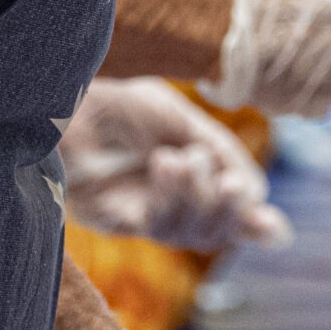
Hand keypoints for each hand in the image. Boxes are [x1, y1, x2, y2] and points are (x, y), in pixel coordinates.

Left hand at [59, 77, 291, 251]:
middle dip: (228, 210)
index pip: (233, 210)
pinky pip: (155, 225)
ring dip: (195, 196)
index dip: (252, 222)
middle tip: (229, 184)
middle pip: (216, 230)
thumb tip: (264, 206)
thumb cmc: (119, 101)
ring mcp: (143, 210)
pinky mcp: (113, 219)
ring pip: (189, 233)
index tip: (266, 219)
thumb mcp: (180, 120)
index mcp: (193, 169)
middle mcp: (170, 197)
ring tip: (177, 158)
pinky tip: (166, 162)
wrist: (64, 96)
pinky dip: (170, 197)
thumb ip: (221, 158)